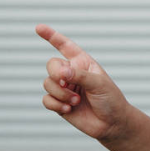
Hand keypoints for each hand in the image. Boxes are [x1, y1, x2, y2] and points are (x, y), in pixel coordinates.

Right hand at [38, 24, 128, 142]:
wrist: (111, 123)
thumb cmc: (110, 99)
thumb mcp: (99, 83)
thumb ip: (79, 76)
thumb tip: (61, 72)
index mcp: (83, 63)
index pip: (65, 46)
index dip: (52, 36)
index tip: (39, 27)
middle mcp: (71, 73)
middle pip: (51, 65)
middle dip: (56, 74)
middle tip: (67, 83)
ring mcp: (64, 88)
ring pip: (47, 83)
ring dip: (60, 93)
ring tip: (76, 100)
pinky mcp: (58, 102)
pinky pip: (45, 99)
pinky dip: (56, 104)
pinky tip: (69, 108)